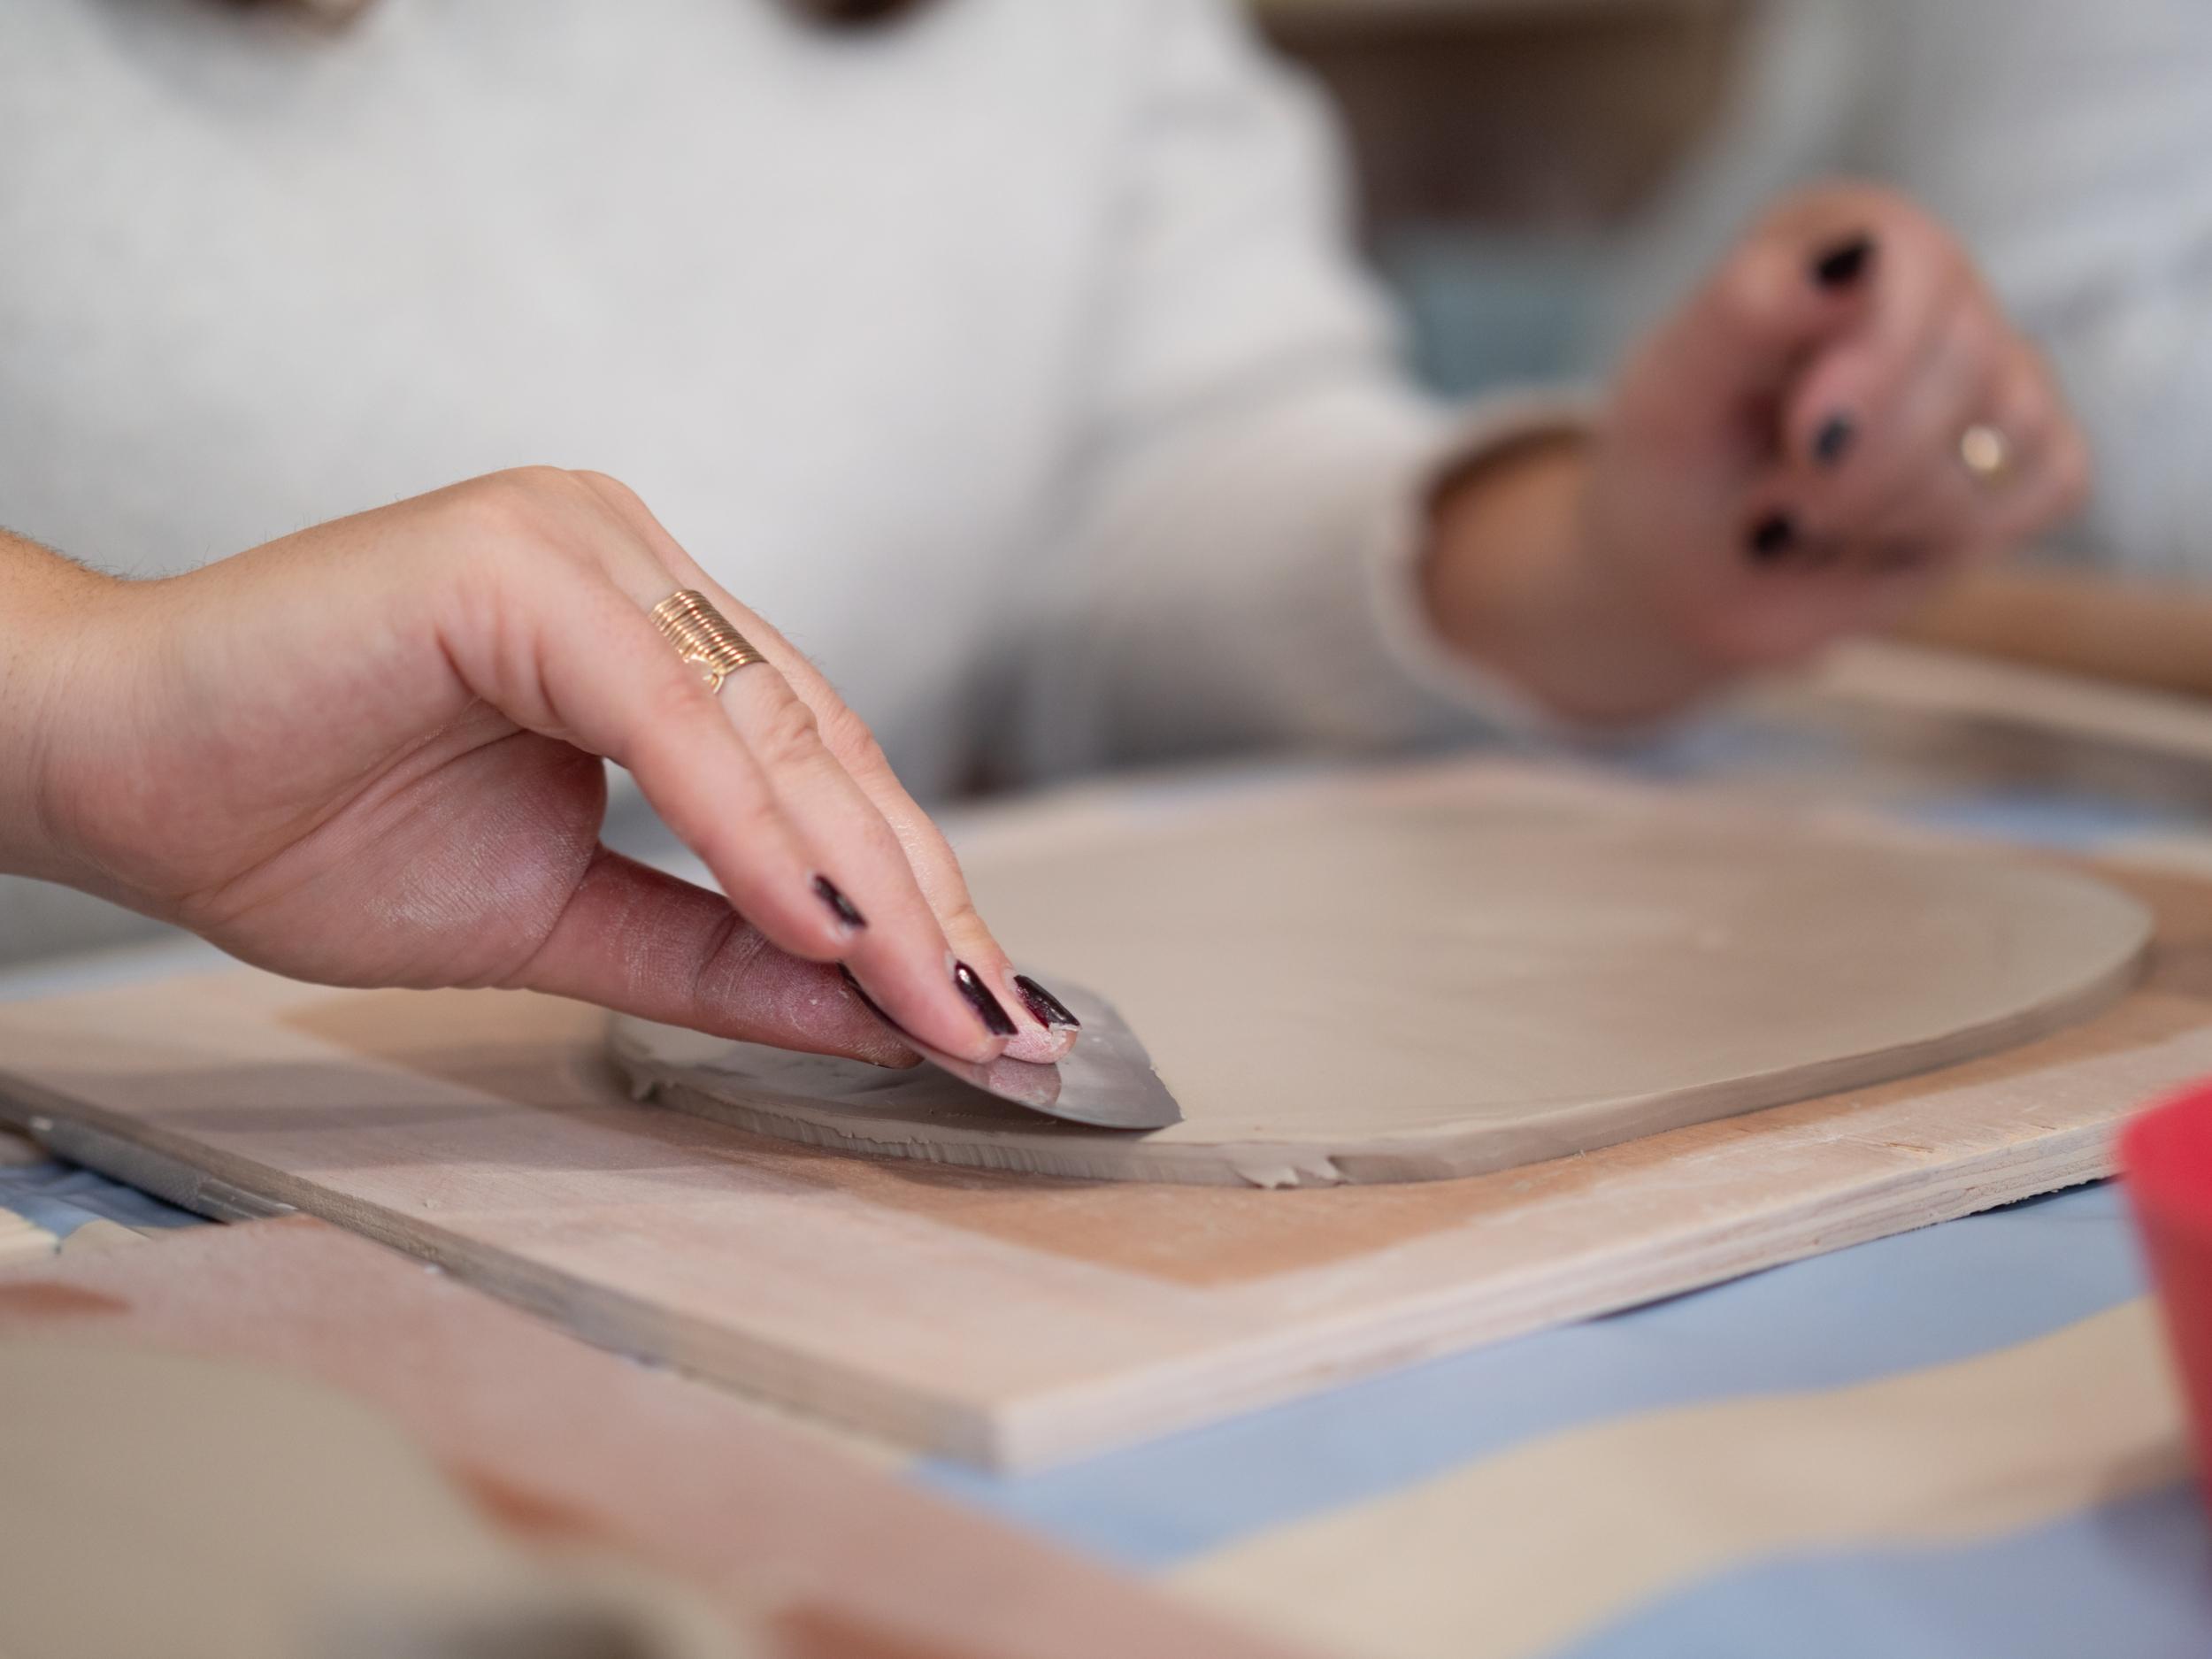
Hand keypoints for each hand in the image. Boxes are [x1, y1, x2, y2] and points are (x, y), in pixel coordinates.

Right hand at [11, 469, 1077, 1064]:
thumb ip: (713, 948)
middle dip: (926, 906)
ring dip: (873, 882)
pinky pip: (677, 714)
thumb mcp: (553, 918)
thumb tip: (869, 1006)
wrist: (104, 772)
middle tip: (1004, 1031)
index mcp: (647, 633)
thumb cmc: (294, 822)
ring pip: (775, 728)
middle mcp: (634, 568)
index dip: (911, 900)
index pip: (820, 771)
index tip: (980, 1018)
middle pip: (826, 749)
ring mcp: (584, 546)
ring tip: (949, 1006)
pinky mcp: (521, 561)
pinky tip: (833, 928)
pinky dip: (758, 829)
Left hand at [1426, 181, 2089, 721]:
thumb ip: (1741, 313)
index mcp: (1838, 234)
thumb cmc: (1673, 470)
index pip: (1910, 258)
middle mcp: (1931, 281)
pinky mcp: (2034, 451)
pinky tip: (1878, 539)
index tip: (1806, 442)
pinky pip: (2051, 484)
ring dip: (1889, 512)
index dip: (1874, 361)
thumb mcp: (1670, 398)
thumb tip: (1851, 251)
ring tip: (1810, 518)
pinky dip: (1952, 538)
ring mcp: (1995, 363)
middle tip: (1771, 509)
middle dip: (1862, 468)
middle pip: (1967, 355)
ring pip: (2014, 429)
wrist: (1686, 576)